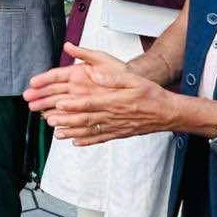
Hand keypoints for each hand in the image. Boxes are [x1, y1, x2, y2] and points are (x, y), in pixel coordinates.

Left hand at [38, 43, 175, 145]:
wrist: (167, 113)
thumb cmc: (151, 93)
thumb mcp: (133, 79)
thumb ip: (113, 77)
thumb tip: (95, 73)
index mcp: (115, 101)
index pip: (90, 103)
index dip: (73, 105)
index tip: (59, 104)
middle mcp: (113, 116)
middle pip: (86, 119)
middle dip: (66, 120)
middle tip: (50, 120)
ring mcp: (116, 127)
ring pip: (90, 131)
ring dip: (72, 132)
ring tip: (57, 133)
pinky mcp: (119, 133)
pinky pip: (101, 139)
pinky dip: (87, 141)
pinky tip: (76, 142)